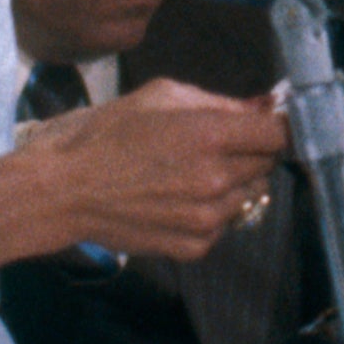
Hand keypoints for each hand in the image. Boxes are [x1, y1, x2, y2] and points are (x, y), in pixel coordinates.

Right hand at [23, 81, 291, 258]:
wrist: (62, 190)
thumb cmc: (105, 134)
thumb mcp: (160, 97)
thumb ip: (220, 102)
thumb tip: (264, 103)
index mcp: (209, 137)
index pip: (280, 133)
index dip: (280, 125)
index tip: (272, 122)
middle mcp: (216, 181)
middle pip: (268, 164)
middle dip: (251, 150)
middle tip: (218, 144)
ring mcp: (207, 219)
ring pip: (250, 194)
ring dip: (234, 182)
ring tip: (191, 172)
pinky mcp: (195, 246)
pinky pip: (226, 223)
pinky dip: (214, 210)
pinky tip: (179, 198)